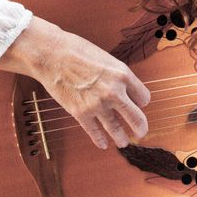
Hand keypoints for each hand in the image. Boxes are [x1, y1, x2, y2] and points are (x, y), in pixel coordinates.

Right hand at [0, 16, 149, 148]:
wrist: (52, 55)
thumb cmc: (78, 51)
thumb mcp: (107, 59)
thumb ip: (117, 76)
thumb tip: (125, 91)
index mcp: (123, 75)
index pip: (144, 98)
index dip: (141, 102)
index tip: (137, 104)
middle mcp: (114, 92)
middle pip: (137, 118)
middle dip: (140, 128)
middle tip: (141, 132)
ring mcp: (98, 104)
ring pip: (117, 130)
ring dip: (121, 139)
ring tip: (123, 142)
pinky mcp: (81, 113)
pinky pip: (95, 132)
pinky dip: (100, 140)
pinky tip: (103, 144)